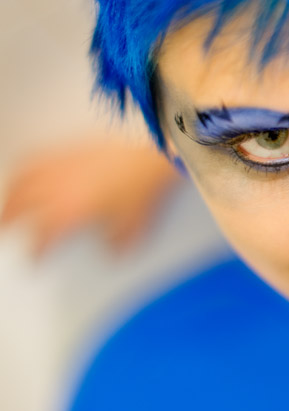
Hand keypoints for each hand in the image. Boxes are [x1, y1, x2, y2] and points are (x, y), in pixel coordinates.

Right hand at [0, 136, 180, 257]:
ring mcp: (59, 166)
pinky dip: (24, 170)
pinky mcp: (67, 149)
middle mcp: (55, 189)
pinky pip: (35, 159)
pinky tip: (26, 174)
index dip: (37, 253)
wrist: (152, 154)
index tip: (35, 261)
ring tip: (8, 206)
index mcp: (68, 212)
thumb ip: (118, 246)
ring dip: (10, 196)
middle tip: (5, 232)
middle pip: (18, 207)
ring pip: (20, 181)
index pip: (43, 238)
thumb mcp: (134, 228)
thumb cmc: (142, 189)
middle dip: (8, 222)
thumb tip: (112, 253)